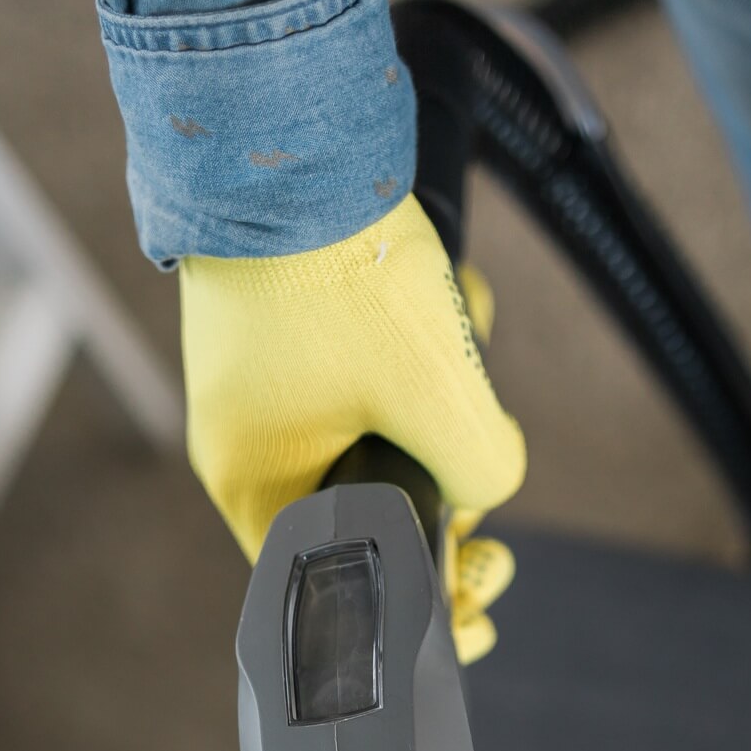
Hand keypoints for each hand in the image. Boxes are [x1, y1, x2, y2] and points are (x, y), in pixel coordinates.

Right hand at [180, 194, 524, 659]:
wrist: (287, 138)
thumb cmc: (334, 271)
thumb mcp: (436, 392)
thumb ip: (481, 470)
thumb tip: (492, 487)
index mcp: (256, 487)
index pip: (339, 586)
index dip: (420, 605)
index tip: (479, 612)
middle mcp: (253, 445)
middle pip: (373, 513)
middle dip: (450, 494)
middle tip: (497, 533)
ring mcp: (272, 384)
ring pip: (388, 430)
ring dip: (448, 397)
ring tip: (467, 333)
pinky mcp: (298, 327)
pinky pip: (377, 365)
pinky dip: (426, 343)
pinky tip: (458, 300)